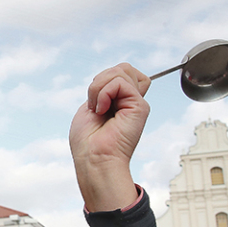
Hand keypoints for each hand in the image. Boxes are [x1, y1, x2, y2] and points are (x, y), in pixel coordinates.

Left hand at [69, 63, 150, 211]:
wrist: (92, 159)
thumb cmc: (87, 141)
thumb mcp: (91, 106)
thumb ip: (105, 88)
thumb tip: (115, 74)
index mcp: (120, 101)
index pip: (120, 71)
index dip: (104, 78)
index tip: (93, 102)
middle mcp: (131, 101)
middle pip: (123, 67)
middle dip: (101, 80)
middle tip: (95, 104)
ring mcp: (136, 103)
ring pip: (122, 70)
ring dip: (99, 87)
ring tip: (98, 108)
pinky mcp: (140, 107)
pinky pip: (120, 82)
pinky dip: (104, 93)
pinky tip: (103, 110)